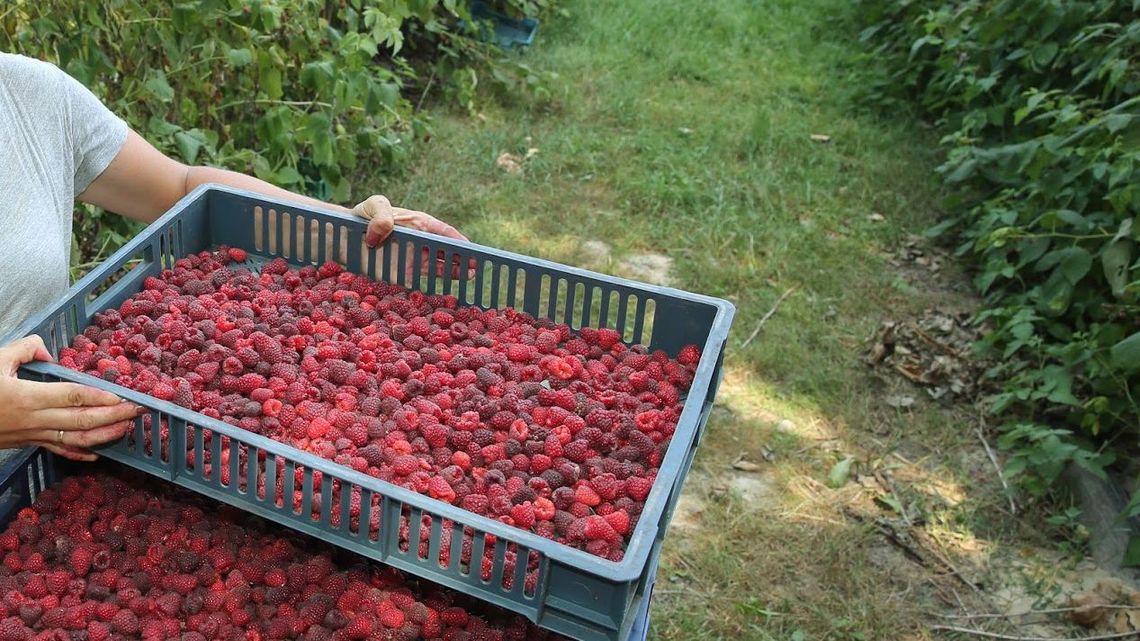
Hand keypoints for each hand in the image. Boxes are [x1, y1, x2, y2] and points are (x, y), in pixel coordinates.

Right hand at [0, 336, 139, 460]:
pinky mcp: (26, 443)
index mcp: (27, 397)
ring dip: (104, 436)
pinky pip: (57, 450)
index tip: (123, 396)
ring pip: (75, 440)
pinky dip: (79, 453)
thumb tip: (47, 351)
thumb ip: (23, 350)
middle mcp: (33, 420)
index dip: (99, 397)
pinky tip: (97, 454)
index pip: (72, 397)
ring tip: (127, 428)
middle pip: (81, 421)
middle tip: (139, 410)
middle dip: (114, 416)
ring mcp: (31, 435)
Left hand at [351, 195, 475, 279]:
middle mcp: (421, 242)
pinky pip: (424, 280)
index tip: (470, 248)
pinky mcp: (404, 274)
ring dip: (455, 271)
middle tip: (474, 266)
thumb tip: (383, 233)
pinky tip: (447, 289)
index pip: (444, 231)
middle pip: (447, 251)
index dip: (458, 240)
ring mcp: (414, 258)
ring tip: (469, 276)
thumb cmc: (362, 215)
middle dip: (462, 258)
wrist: (344, 236)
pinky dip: (437, 284)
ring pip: (440, 266)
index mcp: (419, 223)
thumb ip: (381, 216)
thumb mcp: (374, 206)